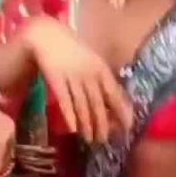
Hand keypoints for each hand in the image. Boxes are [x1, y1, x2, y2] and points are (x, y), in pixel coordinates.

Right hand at [24, 16, 132, 143]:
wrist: (48, 36)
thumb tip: (115, 102)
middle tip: (105, 140)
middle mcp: (89, 75)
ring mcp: (72, 78)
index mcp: (101, 69)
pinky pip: (65, 102)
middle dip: (103, 124)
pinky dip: (70, 116)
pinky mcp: (56, 81)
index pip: (114, 93)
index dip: (122, 111)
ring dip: (87, 125)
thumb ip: (102, 79)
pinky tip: (73, 129)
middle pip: (98, 104)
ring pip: (82, 106)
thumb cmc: (73, 50)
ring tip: (90, 139)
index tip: (128, 126)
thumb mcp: (93, 61)